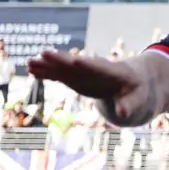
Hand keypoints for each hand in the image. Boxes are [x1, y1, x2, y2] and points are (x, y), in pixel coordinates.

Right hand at [28, 51, 146, 120]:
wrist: (133, 81)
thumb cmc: (138, 91)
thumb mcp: (139, 99)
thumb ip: (129, 105)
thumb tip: (123, 115)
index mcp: (115, 72)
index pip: (101, 67)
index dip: (90, 65)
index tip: (77, 60)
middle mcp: (96, 68)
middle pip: (78, 64)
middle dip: (62, 60)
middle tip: (44, 54)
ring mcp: (85, 72)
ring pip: (65, 67)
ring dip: (49, 65)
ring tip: (30, 62)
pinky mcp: (77, 77)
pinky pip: (60, 74)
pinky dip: (47, 72)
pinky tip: (31, 69)